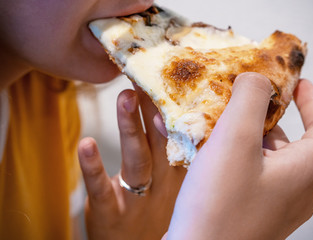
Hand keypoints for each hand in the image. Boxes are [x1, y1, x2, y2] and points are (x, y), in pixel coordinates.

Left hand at [78, 86, 186, 239]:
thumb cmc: (155, 213)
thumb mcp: (171, 183)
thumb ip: (171, 151)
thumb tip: (165, 113)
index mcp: (178, 174)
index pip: (180, 135)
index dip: (175, 106)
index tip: (167, 75)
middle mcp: (164, 184)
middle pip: (160, 140)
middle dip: (154, 106)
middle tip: (146, 75)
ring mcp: (138, 199)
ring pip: (138, 160)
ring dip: (131, 127)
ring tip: (125, 97)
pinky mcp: (112, 213)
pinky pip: (102, 189)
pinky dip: (93, 167)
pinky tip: (86, 144)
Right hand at [165, 73, 312, 238]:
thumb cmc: (218, 205)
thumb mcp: (235, 140)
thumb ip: (250, 100)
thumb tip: (257, 79)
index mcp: (304, 171)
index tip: (297, 83)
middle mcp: (295, 191)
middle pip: (291, 142)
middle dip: (268, 117)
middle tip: (245, 101)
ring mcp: (273, 205)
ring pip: (265, 159)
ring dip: (245, 137)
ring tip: (218, 123)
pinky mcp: (250, 212)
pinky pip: (248, 175)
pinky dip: (233, 157)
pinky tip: (206, 150)